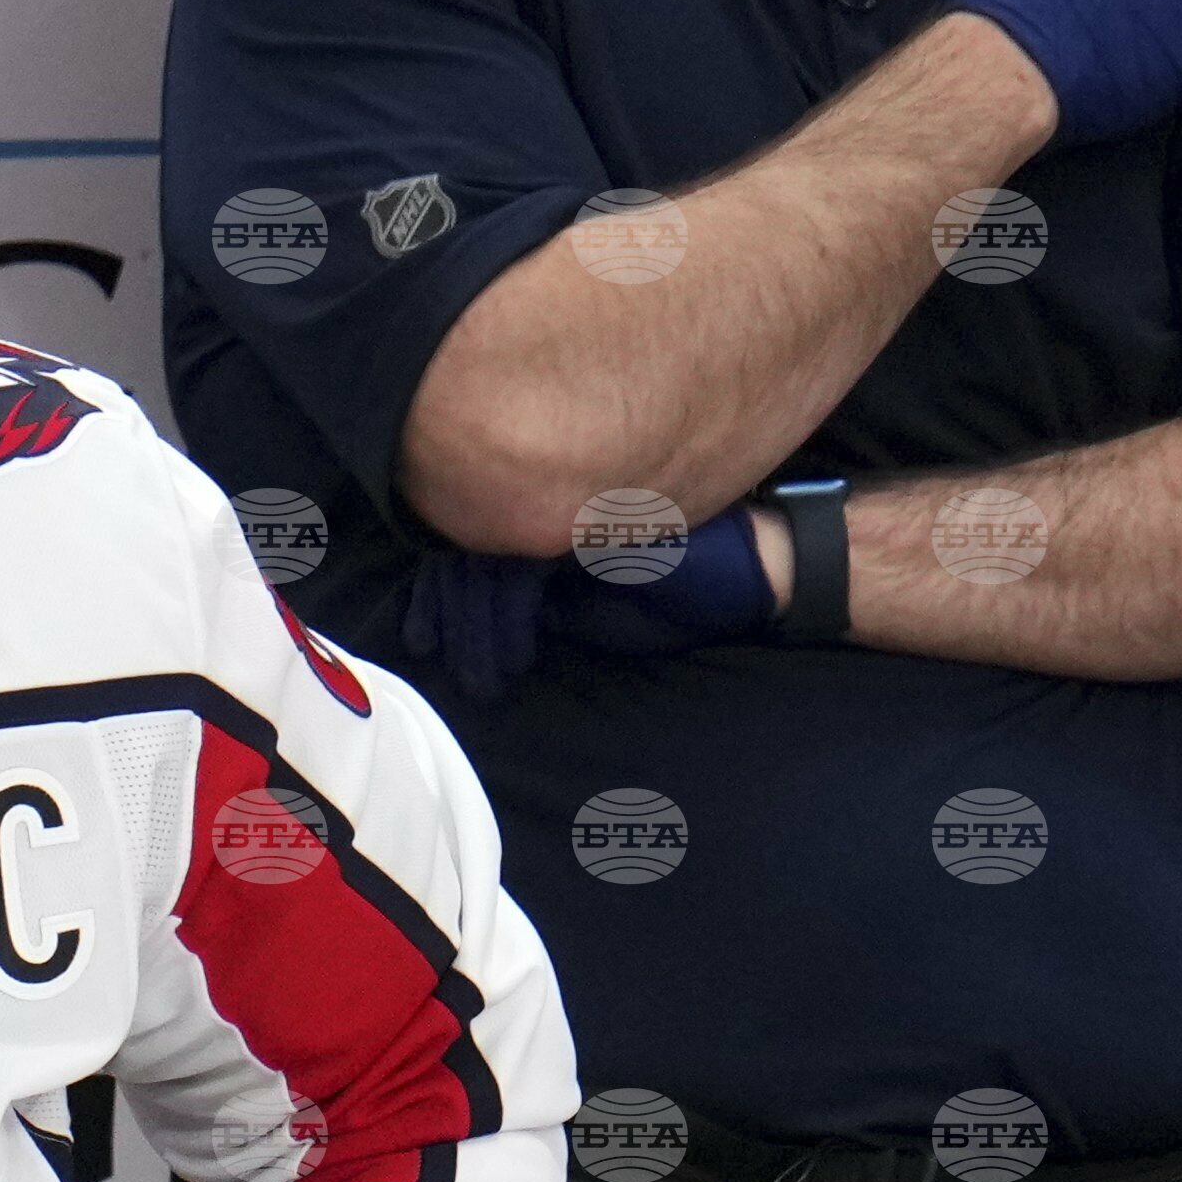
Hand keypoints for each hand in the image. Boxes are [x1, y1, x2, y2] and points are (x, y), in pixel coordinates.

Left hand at [403, 508, 775, 697]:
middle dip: (444, 609)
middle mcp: (556, 502)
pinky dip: (509, 624)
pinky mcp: (591, 527)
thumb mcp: (597, 610)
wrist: (758, 567)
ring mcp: (572, 511)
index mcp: (554, 515)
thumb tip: (485, 622)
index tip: (422, 636)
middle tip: (425, 652)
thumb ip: (544, 605)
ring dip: (474, 628)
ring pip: (490, 563)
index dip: (441, 593)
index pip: (478, 546)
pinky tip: (506, 662)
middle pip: (470, 549)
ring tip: (473, 679)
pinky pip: (528, 572)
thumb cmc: (683, 593)